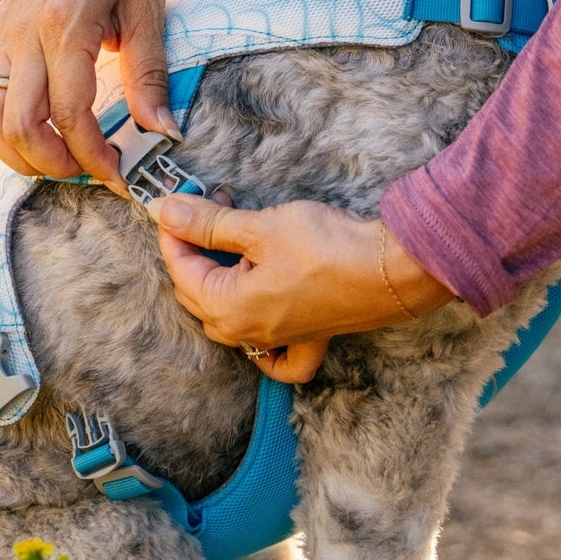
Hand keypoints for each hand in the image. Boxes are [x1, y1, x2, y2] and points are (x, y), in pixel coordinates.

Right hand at [0, 0, 173, 191]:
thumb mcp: (149, 11)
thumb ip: (150, 75)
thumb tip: (163, 132)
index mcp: (66, 29)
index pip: (70, 113)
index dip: (93, 156)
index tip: (117, 175)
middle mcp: (23, 37)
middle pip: (19, 125)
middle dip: (54, 163)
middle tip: (86, 168)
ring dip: (18, 153)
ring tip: (56, 156)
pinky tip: (8, 128)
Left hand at [145, 195, 452, 382]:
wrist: (392, 270)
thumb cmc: (328, 248)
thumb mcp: (261, 227)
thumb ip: (210, 224)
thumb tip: (168, 211)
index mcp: (229, 309)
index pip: (181, 269)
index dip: (174, 232)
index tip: (174, 202)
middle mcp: (249, 334)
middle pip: (199, 294)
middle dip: (197, 249)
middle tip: (209, 208)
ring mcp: (278, 340)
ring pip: (227, 317)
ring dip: (221, 277)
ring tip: (234, 237)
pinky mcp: (306, 337)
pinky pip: (274, 357)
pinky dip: (261, 346)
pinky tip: (261, 317)